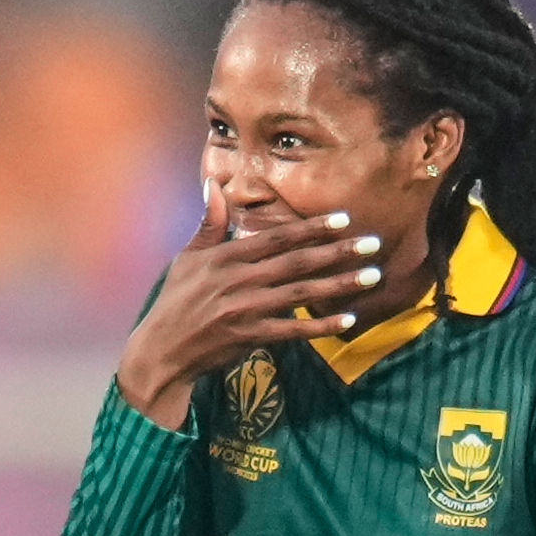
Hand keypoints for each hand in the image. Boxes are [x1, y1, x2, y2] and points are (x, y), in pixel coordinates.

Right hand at [116, 193, 393, 423]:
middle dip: (339, 251)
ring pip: (302, 293)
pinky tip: (348, 319)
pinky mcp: (250, 338)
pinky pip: (294, 330)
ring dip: (340, 284)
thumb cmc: (175, 302)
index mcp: (226, 257)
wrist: (161, 351)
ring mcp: (246, 310)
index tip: (343, 219)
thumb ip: (208, 222)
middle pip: (297, 262)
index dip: (312, 227)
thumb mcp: (187, 258)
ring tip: (372, 275)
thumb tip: (211, 183)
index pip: (277, 237)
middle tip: (374, 242)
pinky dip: (322, 326)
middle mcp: (239, 281)